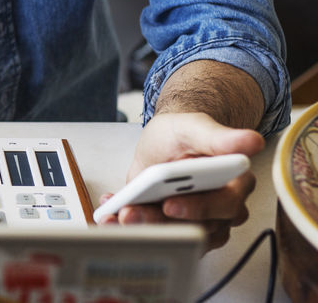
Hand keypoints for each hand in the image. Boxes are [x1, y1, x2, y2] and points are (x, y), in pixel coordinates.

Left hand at [97, 111, 263, 249]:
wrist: (165, 142)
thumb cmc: (184, 134)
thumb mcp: (194, 127)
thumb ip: (219, 137)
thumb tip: (253, 141)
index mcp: (236, 183)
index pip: (224, 203)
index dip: (198, 207)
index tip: (169, 204)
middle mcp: (224, 209)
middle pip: (197, 226)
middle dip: (160, 221)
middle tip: (129, 214)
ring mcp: (202, 223)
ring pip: (177, 236)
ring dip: (144, 228)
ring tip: (115, 215)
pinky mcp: (178, 229)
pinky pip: (161, 237)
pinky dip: (134, 228)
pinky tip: (111, 216)